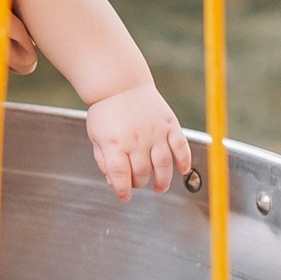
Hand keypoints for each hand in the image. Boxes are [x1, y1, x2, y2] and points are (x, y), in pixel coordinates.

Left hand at [85, 83, 194, 201]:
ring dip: (163, 181)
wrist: (120, 82)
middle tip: (138, 182)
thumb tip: (113, 182)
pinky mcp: (169, 124)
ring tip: (160, 187)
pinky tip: (182, 170)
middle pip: (142, 173)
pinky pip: (181, 147)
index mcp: (114, 143)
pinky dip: (184, 161)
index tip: (124, 197)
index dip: (122, 191)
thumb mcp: (96, 136)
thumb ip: (104, 160)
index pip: (120, 175)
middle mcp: (136, 140)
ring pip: (163, 165)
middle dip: (139, 183)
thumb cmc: (106, 110)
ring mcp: (154, 132)